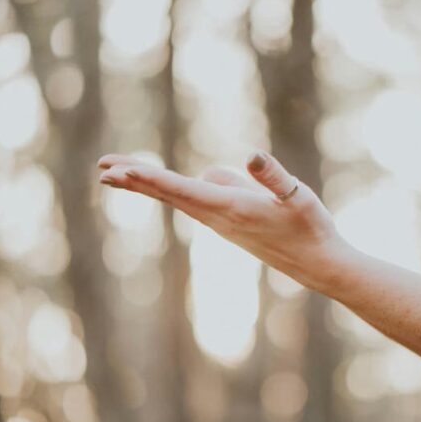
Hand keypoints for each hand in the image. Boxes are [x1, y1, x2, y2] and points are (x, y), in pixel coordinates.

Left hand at [97, 151, 352, 289]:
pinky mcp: (227, 223)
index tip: (120, 171)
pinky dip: (167, 190)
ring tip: (116, 173)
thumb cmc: (311, 228)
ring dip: (145, 184)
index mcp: (231, 208)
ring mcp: (220, 222)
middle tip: (101, 169)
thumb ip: (274, 177)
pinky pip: (189, 201)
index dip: (150, 179)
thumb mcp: (298, 196)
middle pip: (168, 194)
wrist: (319, 264)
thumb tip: (251, 156)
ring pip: (176, 197)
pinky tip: (162, 183)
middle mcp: (218, 217)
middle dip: (134, 180)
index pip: (182, 190)